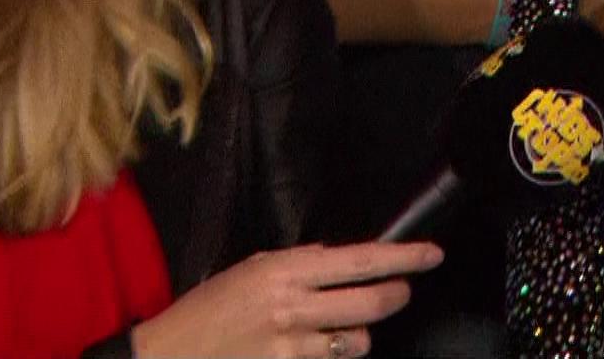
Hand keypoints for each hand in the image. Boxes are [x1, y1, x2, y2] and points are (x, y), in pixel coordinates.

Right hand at [129, 242, 442, 358]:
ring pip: (358, 340)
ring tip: (342, 327)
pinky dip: (332, 355)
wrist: (173, 355)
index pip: (358, 260)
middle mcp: (292, 306)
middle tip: (401, 291)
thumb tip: (336, 258)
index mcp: (283, 270)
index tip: (430, 254)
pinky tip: (315, 349)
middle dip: (396, 295)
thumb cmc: (208, 309)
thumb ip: (297, 263)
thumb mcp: (251, 270)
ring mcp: (291, 346)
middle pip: (370, 302)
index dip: (401, 258)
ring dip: (360, 334)